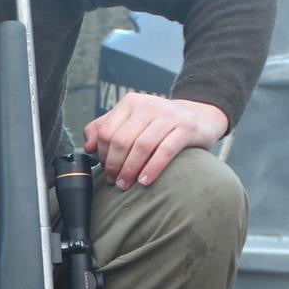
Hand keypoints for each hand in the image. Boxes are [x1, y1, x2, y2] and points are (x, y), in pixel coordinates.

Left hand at [82, 94, 228, 189]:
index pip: (107, 131)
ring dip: (130, 170)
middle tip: (114, 181)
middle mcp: (149, 105)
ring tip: (126, 185)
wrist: (199, 116)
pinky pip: (165, 151)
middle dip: (115, 165)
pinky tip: (145, 181)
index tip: (105, 169)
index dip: (103, 154)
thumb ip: (106, 128)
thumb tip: (89, 147)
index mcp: (131, 103)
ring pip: (142, 146)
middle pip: (122, 140)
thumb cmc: (159, 124)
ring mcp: (169, 115)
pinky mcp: (186, 128)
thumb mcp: (132, 120)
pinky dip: (152, 169)